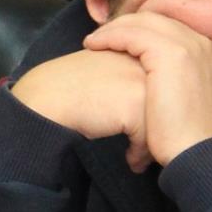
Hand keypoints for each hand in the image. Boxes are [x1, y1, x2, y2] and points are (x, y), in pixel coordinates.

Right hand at [9, 48, 151, 168]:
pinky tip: (131, 160)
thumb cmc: (64, 88)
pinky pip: (151, 134)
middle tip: (150, 147)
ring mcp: (140, 80)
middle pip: (167, 101)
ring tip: (139, 157)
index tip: (144, 131)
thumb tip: (143, 105)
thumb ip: (125, 77)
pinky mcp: (134, 102)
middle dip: (160, 128)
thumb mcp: (101, 72)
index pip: (162, 84)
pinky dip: (142, 151)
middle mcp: (142, 62)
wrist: (44, 97)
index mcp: (134, 51)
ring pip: (164, 118)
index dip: (156, 110)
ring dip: (153, 143)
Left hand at [81, 11, 211, 166]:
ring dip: (113, 29)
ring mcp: (191, 47)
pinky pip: (132, 34)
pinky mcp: (172, 54)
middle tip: (101, 37)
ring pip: (143, 22)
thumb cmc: (191, 140)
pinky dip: (110, 36)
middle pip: (157, 20)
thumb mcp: (192, 104)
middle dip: (126, 26)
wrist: (201, 156)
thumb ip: (181, 86)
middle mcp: (205, 45)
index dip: (142, 32)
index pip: (171, 29)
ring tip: (92, 42)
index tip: (119, 42)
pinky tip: (93, 45)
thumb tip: (160, 88)